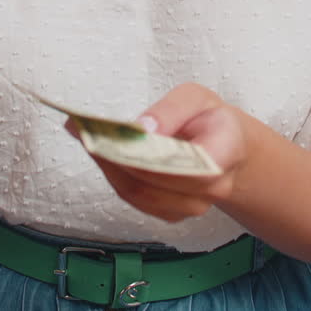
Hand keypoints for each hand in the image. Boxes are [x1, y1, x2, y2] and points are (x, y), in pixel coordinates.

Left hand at [71, 83, 248, 222]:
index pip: (187, 167)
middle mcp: (211, 190)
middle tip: (87, 132)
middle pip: (156, 183)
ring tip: (85, 138)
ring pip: (140, 193)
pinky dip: (113, 175)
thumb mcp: (197, 97)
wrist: (225, 145)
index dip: (152, 157)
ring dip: (108, 167)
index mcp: (223, 155)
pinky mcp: (171, 212)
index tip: (121, 136)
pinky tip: (98, 152)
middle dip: (117, 158)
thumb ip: (171, 110)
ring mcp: (190, 206)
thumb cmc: (209, 119)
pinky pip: (136, 198)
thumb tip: (142, 128)